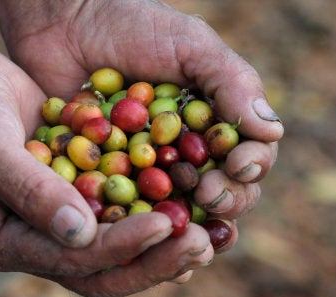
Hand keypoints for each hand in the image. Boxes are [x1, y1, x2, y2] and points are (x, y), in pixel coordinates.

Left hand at [0, 0, 281, 252]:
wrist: (62, 21)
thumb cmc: (131, 24)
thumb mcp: (189, 45)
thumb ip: (232, 83)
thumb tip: (273, 130)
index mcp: (215, 123)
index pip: (249, 156)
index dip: (251, 167)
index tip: (238, 165)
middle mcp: (187, 152)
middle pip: (221, 191)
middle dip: (225, 198)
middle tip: (209, 195)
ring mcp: (148, 170)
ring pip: (179, 211)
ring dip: (187, 223)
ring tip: (182, 223)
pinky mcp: (108, 181)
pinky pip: (127, 212)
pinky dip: (136, 227)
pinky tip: (141, 235)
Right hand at [0, 43, 213, 296]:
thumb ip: (30, 192)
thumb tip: (82, 235)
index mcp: (8, 242)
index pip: (73, 260)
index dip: (121, 247)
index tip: (165, 224)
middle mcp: (38, 241)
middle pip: (104, 271)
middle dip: (154, 261)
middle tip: (200, 244)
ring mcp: (60, 220)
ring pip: (120, 252)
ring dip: (165, 246)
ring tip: (211, 236)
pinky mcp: (80, 195)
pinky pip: (124, 216)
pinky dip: (158, 214)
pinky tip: (194, 206)